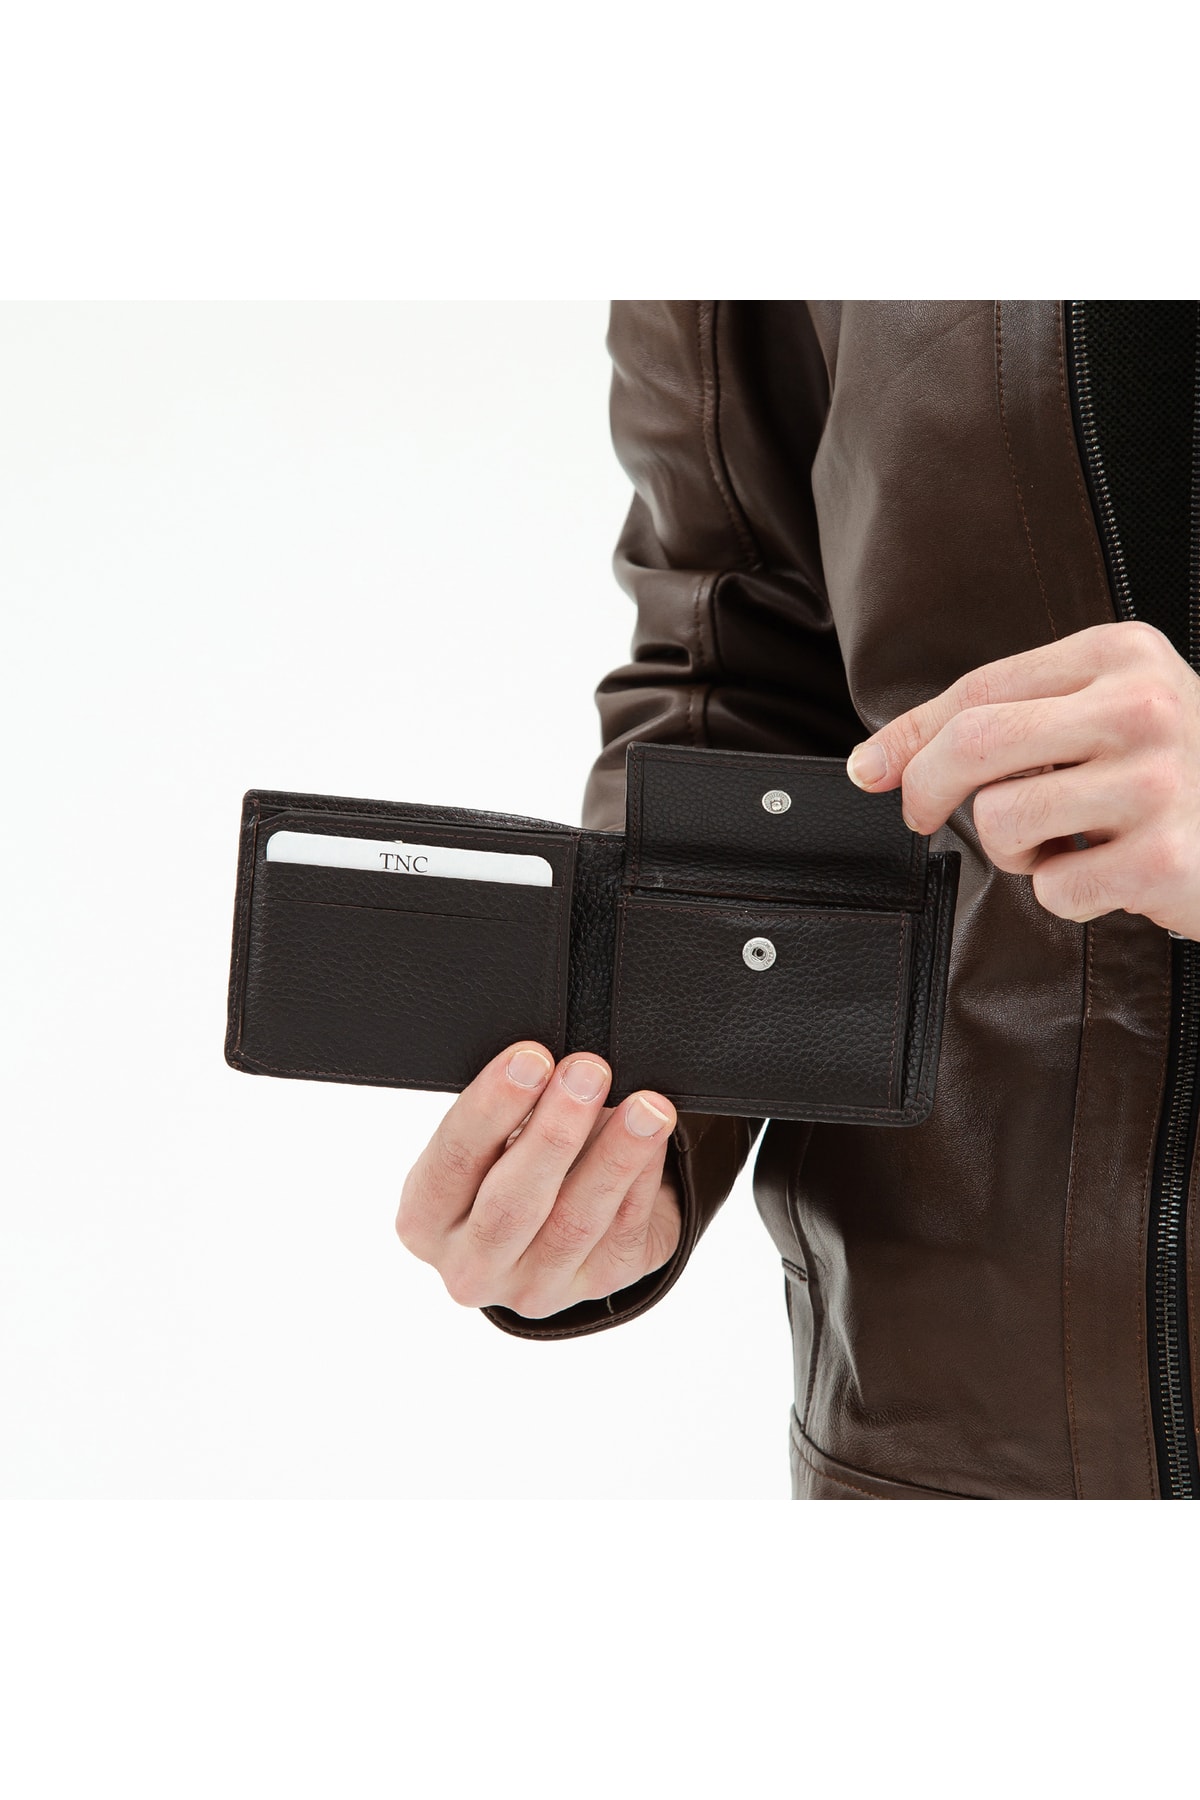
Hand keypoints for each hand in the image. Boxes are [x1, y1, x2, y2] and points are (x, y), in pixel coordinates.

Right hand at [395, 1041, 680, 1318]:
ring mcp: (534, 1287)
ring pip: (576, 1223)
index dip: (491, 1107)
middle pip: (511, 1203)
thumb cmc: (513, 1160)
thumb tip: (555, 1065)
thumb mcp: (491, 1139)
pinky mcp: (595, 1286)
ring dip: (615, 1157)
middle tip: (587, 1074)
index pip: (453, 1160)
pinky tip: (654, 1137)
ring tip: (644, 1107)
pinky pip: (624, 1230)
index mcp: (426, 1220)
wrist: (564, 1214)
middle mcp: (472, 1266)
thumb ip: (508, 1109)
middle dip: (554, 1133)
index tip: (531, 1058)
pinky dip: (642, 1176)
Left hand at [843, 619, 1199, 935]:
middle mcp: (1145, 705)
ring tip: (1071, 843)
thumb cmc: (1178, 777)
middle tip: (924, 815)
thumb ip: (1009, 723)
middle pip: (976, 743)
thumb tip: (875, 762)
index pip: (981, 689)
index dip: (909, 737)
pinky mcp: (1166, 858)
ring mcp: (1160, 781)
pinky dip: (1068, 895)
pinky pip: (1054, 889)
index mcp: (1122, 654)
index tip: (870, 772)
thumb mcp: (1106, 717)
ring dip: (1018, 852)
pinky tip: (1114, 876)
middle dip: (927, 789)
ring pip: (1004, 821)